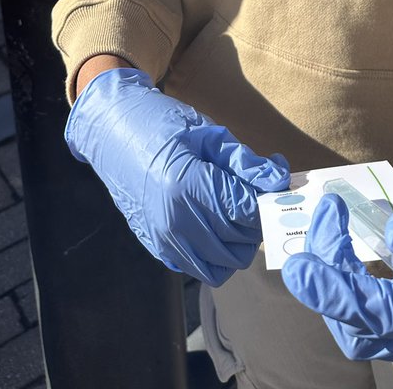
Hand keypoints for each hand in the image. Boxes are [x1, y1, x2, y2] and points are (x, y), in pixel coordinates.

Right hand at [65, 67, 289, 284]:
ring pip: (224, 263)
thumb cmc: (163, 124)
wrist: (113, 133)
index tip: (276, 186)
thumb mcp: (208, 134)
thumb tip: (279, 180)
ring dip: (241, 241)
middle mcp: (175, 222)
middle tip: (261, 196)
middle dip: (258, 220)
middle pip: (239, 240)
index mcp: (187, 187)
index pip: (246, 210)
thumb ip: (245, 162)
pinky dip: (219, 254)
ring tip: (241, 211)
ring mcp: (164, 240)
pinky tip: (220, 225)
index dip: (267, 199)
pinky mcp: (158, 249)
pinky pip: (201, 268)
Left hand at [282, 115, 392, 360]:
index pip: (392, 313)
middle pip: (372, 332)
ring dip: (336, 291)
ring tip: (328, 228)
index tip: (301, 262)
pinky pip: (382, 323)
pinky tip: (345, 249)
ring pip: (371, 336)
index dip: (340, 294)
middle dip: (330, 284)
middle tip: (323, 218)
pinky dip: (351, 293)